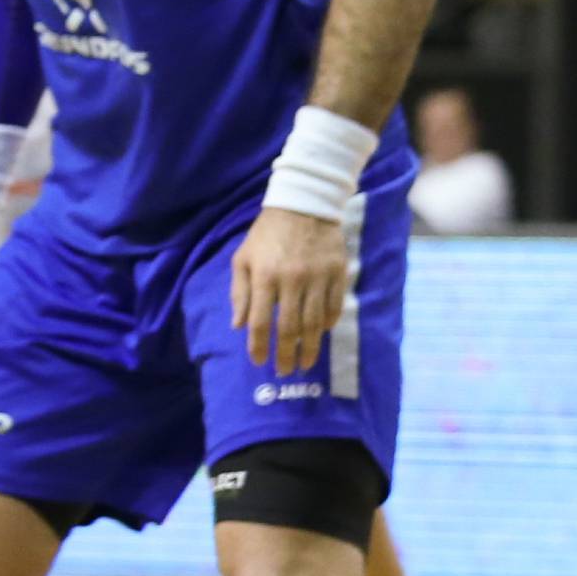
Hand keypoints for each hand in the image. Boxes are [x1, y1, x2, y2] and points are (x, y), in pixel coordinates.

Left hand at [230, 206, 347, 377]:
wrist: (304, 204)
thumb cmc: (267, 233)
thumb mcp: (243, 257)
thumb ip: (240, 292)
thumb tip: (239, 326)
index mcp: (265, 277)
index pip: (261, 322)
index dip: (259, 347)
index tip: (259, 362)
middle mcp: (292, 281)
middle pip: (290, 329)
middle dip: (287, 355)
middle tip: (285, 371)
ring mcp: (317, 278)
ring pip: (315, 323)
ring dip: (310, 348)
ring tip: (305, 363)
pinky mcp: (337, 273)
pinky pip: (334, 307)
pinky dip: (328, 324)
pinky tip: (321, 334)